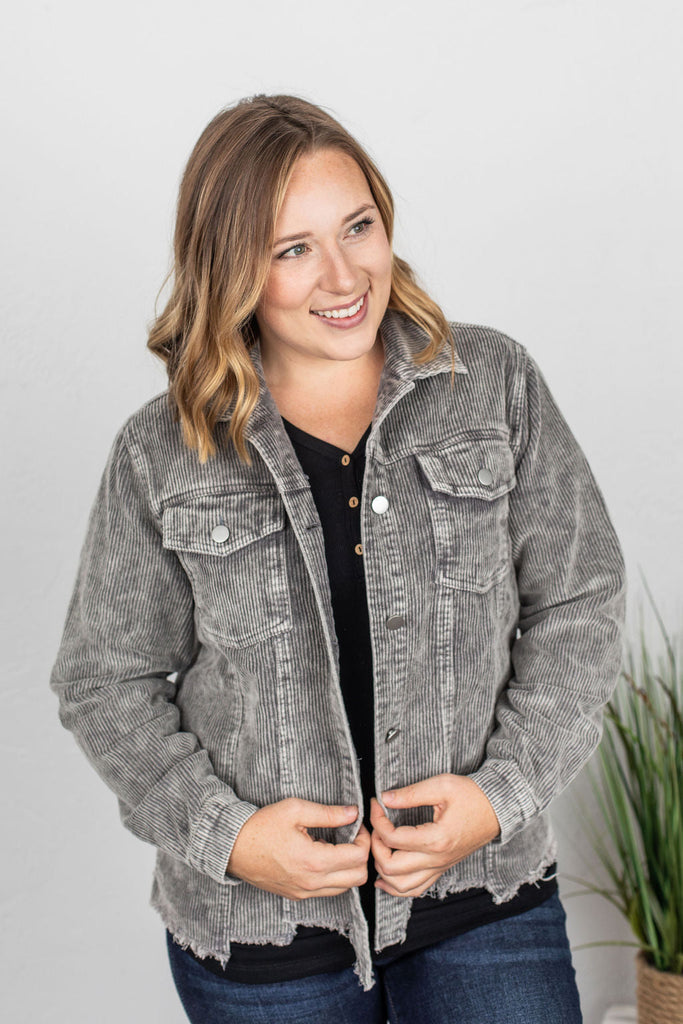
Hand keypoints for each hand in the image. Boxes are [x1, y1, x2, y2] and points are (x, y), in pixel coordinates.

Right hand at [226, 798, 369, 899]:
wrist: (232, 847)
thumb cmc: (261, 826)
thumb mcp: (295, 809)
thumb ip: (328, 813)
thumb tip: (353, 813)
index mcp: (314, 861)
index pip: (358, 857)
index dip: (364, 838)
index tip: (357, 825)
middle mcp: (312, 883)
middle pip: (359, 878)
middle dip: (362, 855)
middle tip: (353, 836)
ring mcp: (304, 893)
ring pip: (346, 888)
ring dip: (350, 868)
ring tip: (340, 846)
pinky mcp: (297, 896)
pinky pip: (328, 891)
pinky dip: (335, 876)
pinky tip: (325, 857)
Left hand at [370, 774, 499, 897]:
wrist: (497, 809)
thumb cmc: (472, 795)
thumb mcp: (441, 785)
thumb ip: (411, 793)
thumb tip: (385, 799)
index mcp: (436, 839)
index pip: (393, 838)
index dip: (377, 821)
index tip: (376, 804)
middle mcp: (437, 859)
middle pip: (391, 867)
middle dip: (375, 847)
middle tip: (374, 827)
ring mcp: (439, 867)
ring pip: (401, 886)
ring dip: (382, 869)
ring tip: (378, 847)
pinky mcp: (441, 869)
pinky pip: (415, 889)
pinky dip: (396, 886)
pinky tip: (385, 875)